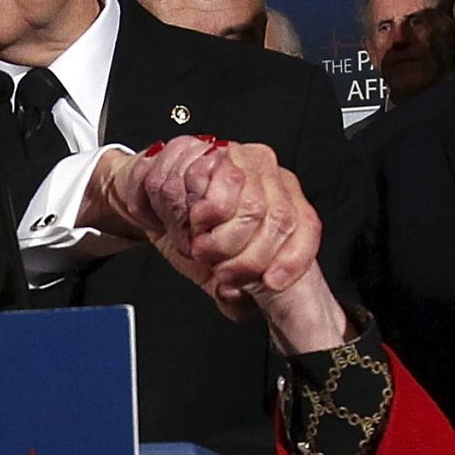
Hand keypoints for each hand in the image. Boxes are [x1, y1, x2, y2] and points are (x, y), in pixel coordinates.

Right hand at [133, 136, 323, 318]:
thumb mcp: (219, 270)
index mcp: (284, 199)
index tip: (271, 282)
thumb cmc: (192, 232)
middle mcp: (269, 173)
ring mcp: (241, 157)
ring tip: (200, 244)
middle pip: (277, 220)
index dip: (293, 258)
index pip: (305, 226)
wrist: (149, 200)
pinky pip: (212, 186)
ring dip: (220, 238)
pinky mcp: (209, 151)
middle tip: (219, 268)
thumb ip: (237, 293)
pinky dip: (198, 214)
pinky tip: (189, 221)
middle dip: (246, 257)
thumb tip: (239, 303)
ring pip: (249, 205)